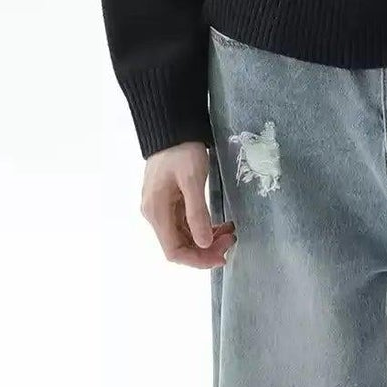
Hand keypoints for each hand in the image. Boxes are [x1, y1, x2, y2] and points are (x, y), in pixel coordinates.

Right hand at [140, 142, 236, 269]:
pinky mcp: (170, 200)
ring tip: (230, 231)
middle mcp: (156, 214)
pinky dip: (203, 226)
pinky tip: (220, 223)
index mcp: (157, 212)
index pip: (174, 251)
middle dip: (206, 248)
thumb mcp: (192, 180)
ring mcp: (162, 208)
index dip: (197, 260)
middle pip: (179, 246)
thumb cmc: (181, 150)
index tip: (221, 256)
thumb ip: (197, 213)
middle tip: (231, 240)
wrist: (172, 126)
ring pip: (184, 236)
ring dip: (206, 238)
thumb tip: (204, 244)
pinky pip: (186, 223)